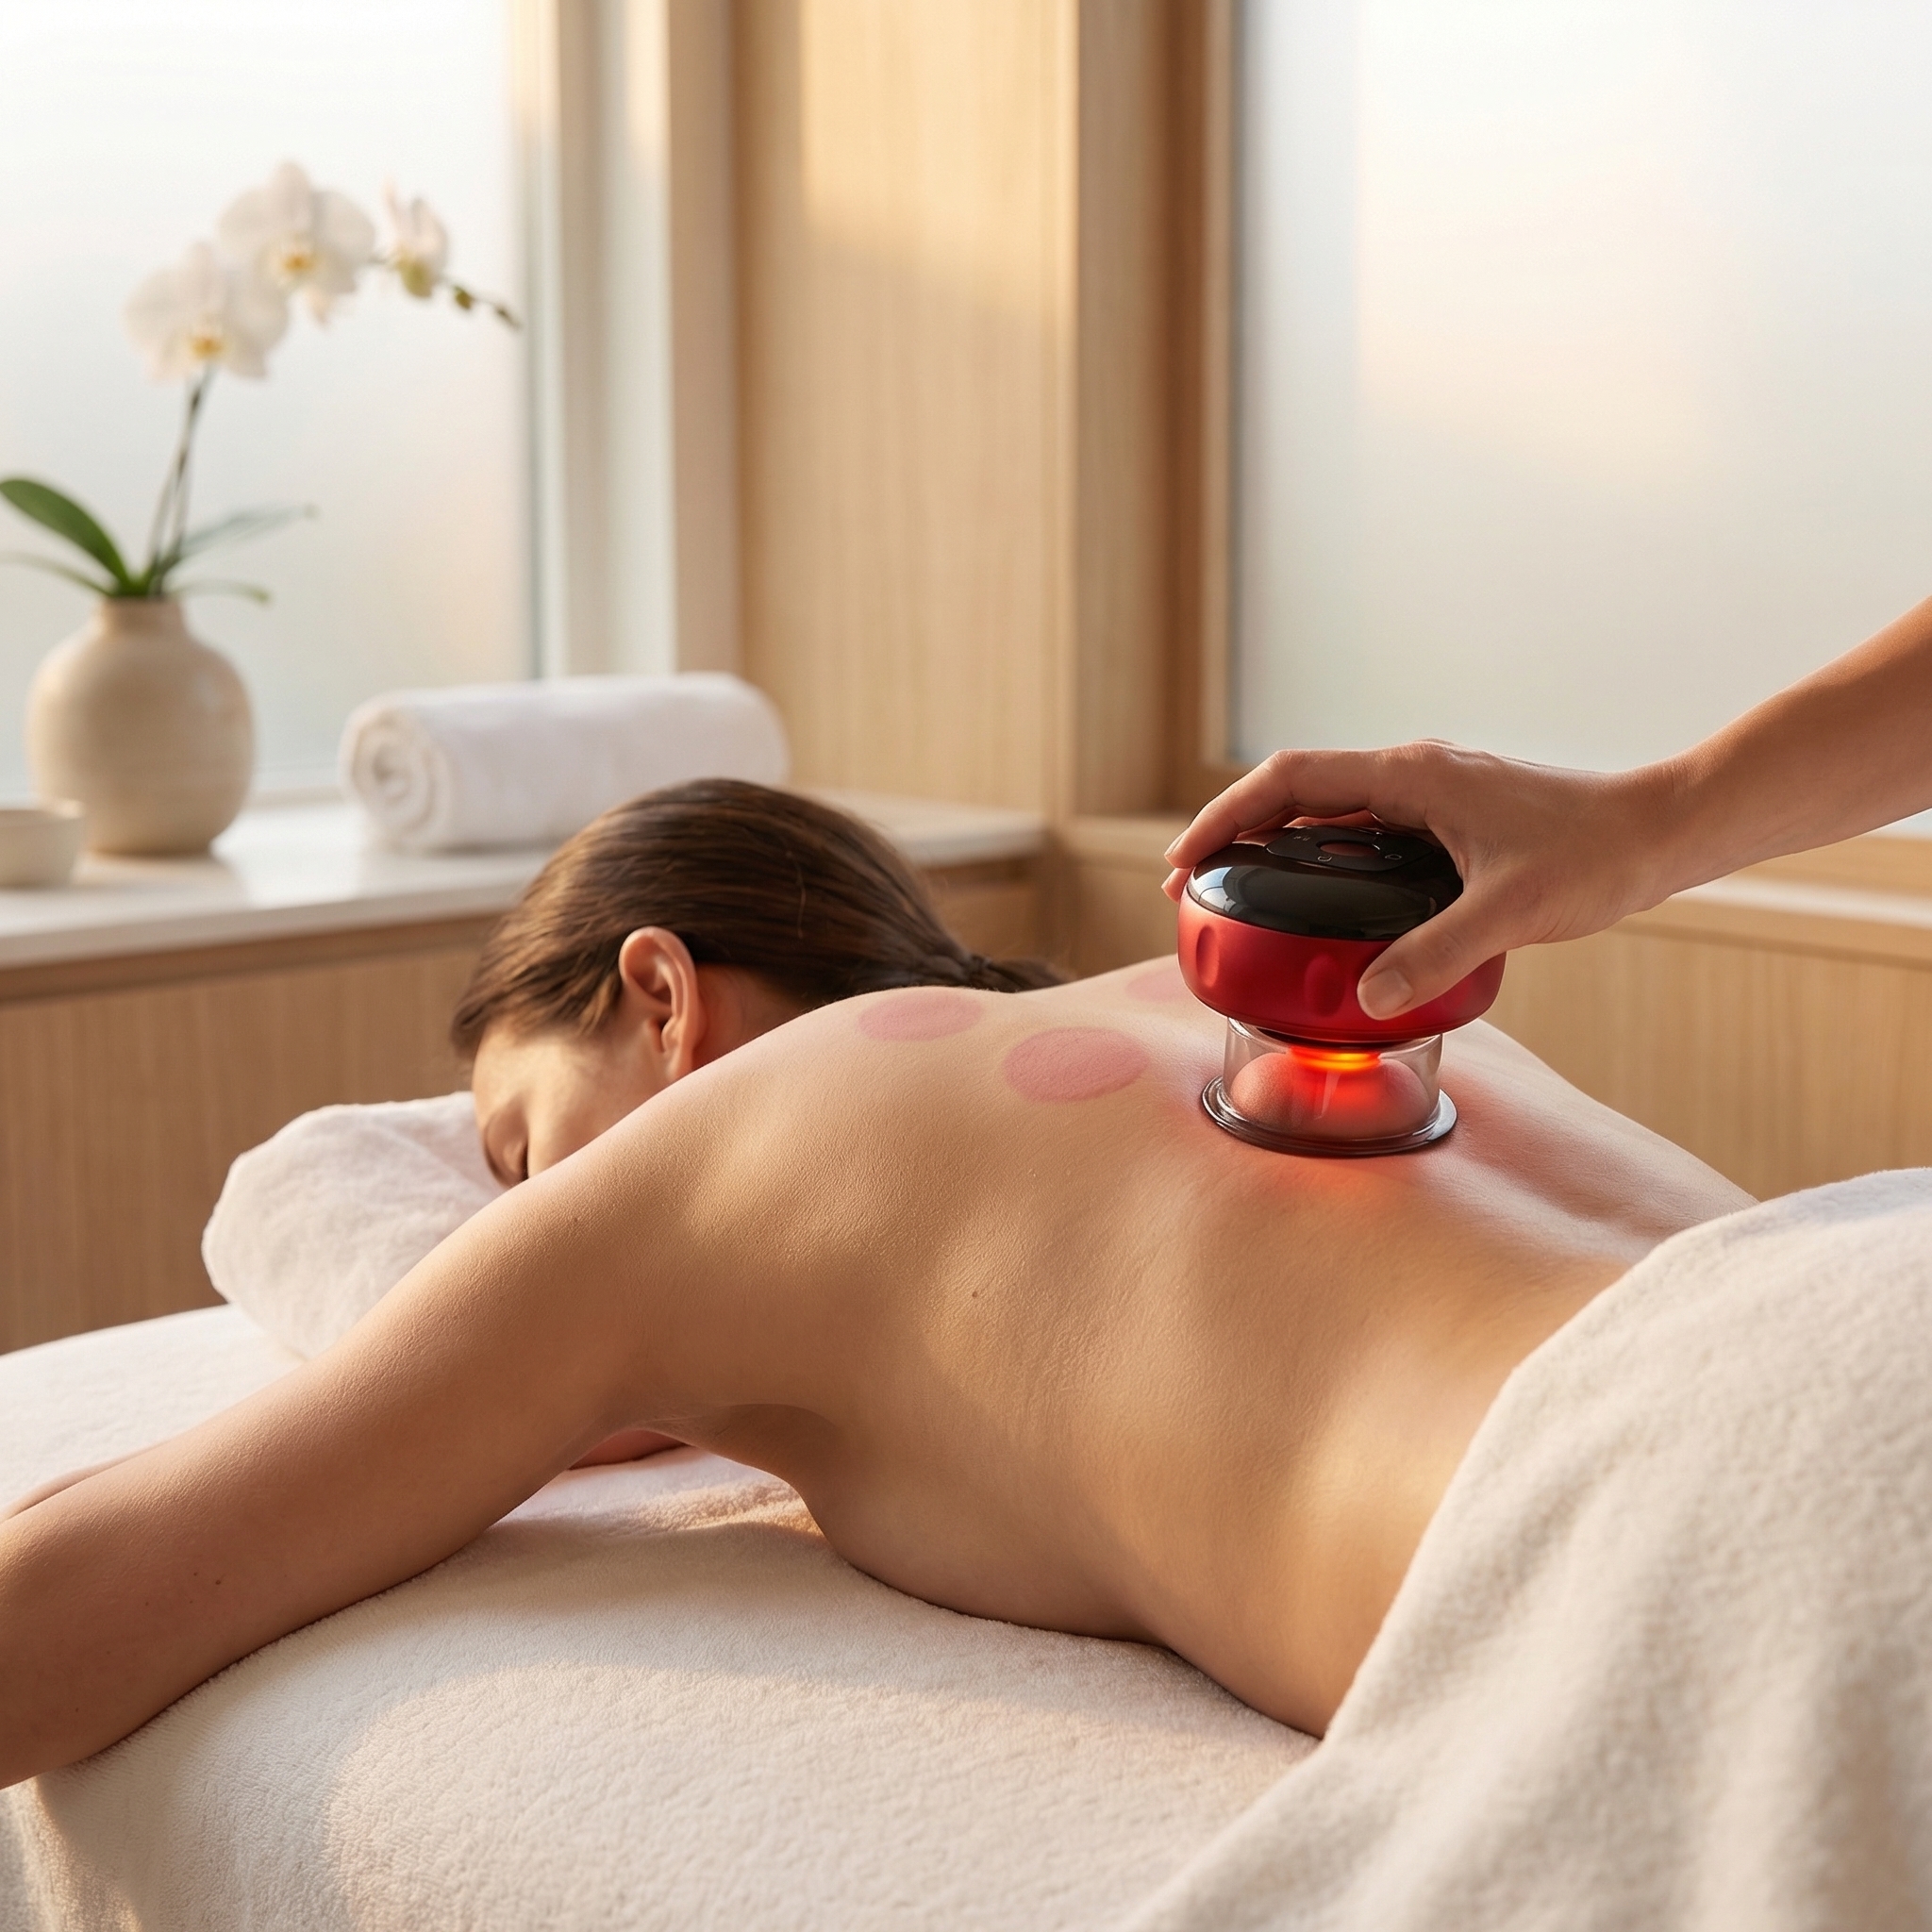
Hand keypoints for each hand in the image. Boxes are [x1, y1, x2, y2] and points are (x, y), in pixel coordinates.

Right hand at [1163, 742, 1679, 1019]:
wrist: (1662, 829)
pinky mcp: (1450, 813)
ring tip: (1240, 894)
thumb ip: (1435, 954)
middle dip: (1235, 834)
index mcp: (1412, 776)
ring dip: (1276, 844)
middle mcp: (1414, 772)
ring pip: (1329, 808)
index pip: (1289, 780)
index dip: (1226, 817)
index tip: (1186, 862)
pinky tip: (1322, 901)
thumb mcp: (1511, 911)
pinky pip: (1363, 827)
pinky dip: (1323, 856)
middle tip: (1194, 890)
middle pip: (1296, 791)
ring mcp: (1432, 790)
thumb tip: (1367, 998)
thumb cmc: (1596, 854)